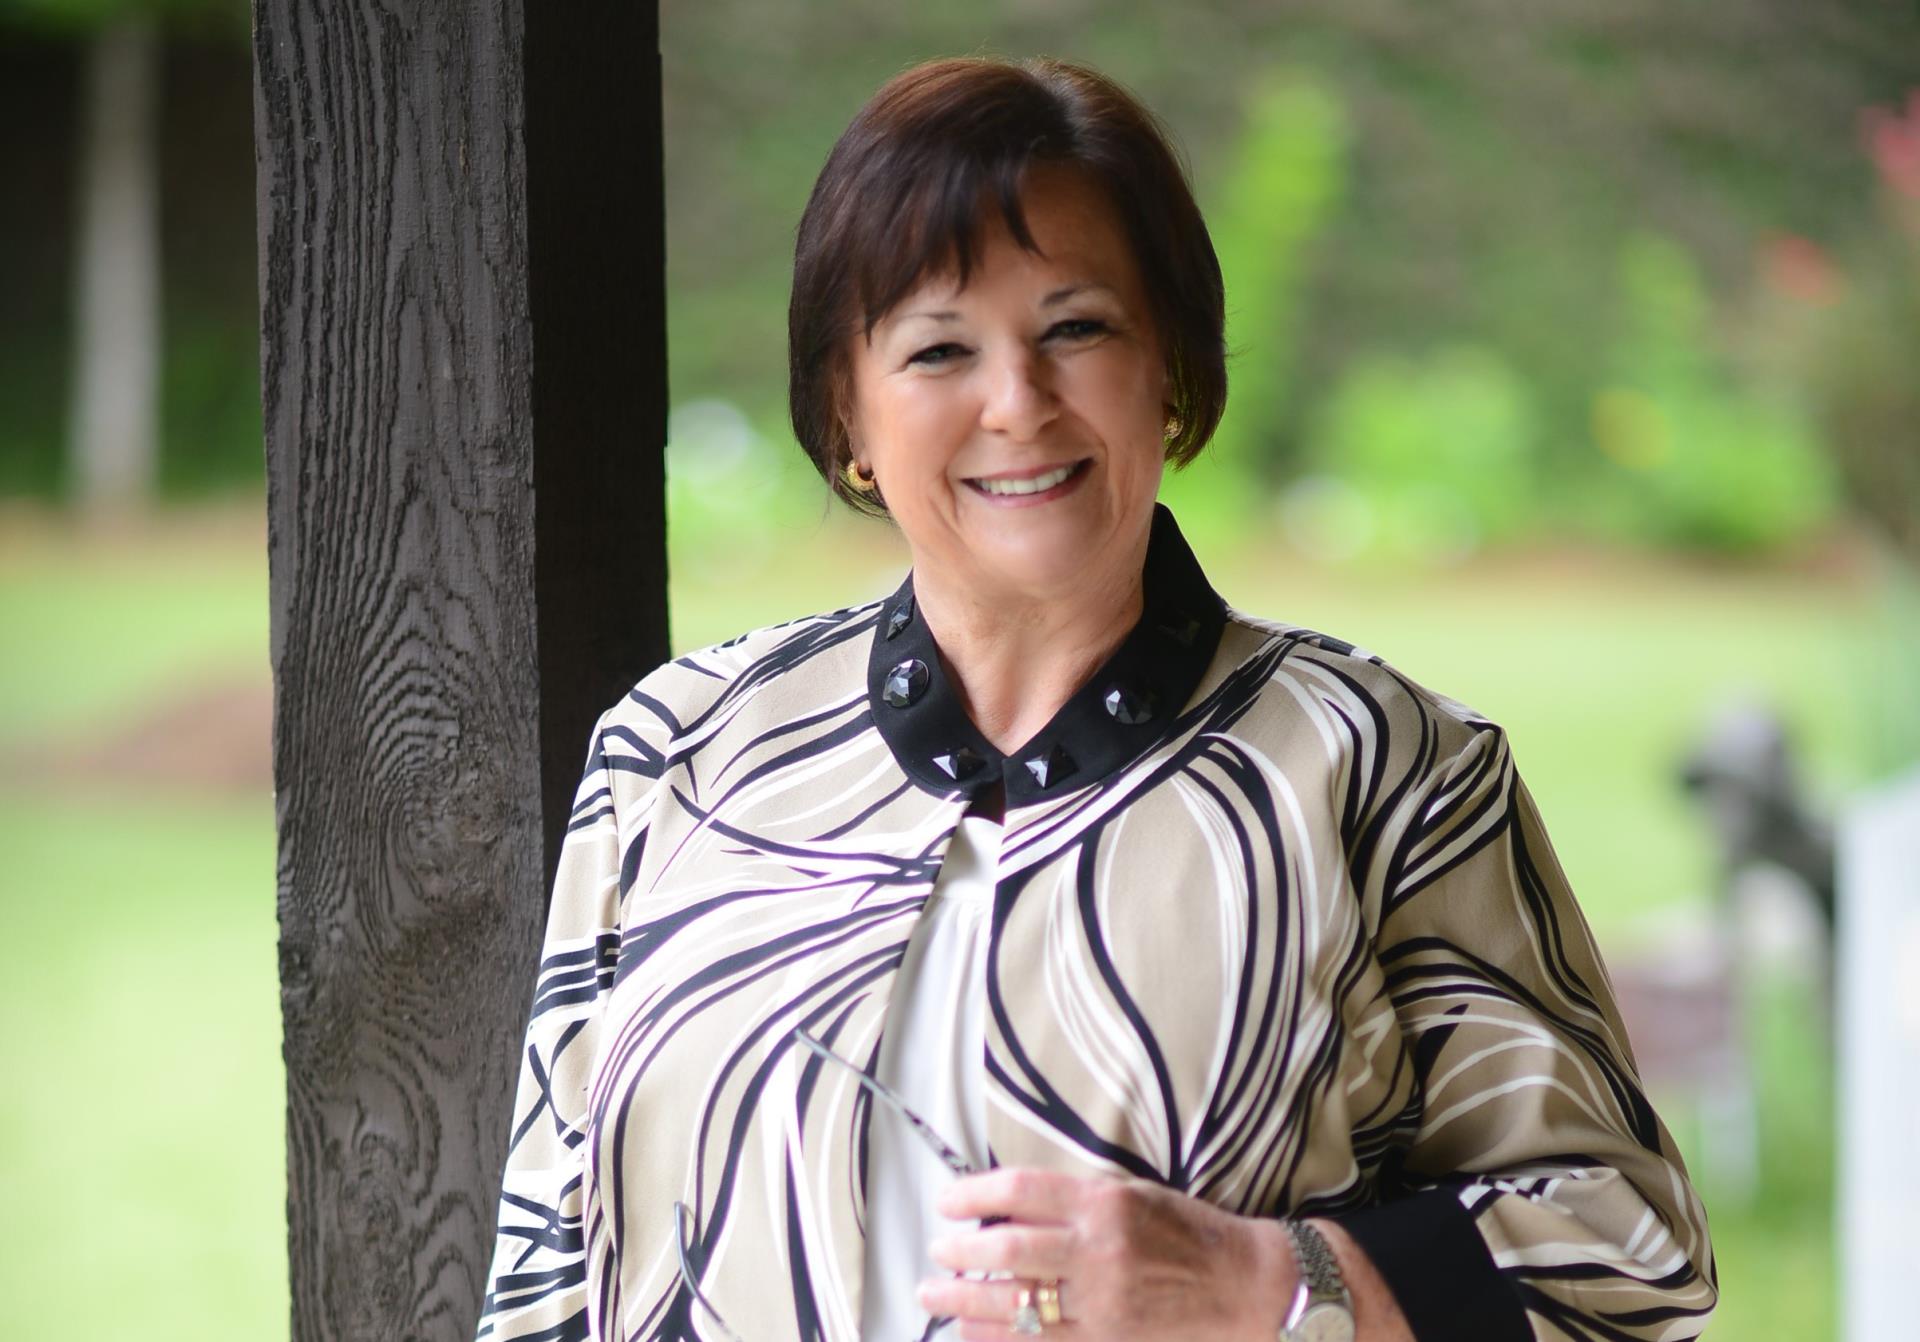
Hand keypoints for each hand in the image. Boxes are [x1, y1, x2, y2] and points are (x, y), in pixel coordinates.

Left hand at [916, 1167, 1297, 1340]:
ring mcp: (1103, 1302)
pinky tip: (972, 1333)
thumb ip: (1072, 1200)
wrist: (1244, 1285)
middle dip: (959, 1251)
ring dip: (964, 1301)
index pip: (1020, 1191)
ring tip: (935, 1294)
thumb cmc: (1186, 1231)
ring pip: (1014, 1304)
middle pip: (1007, 1250)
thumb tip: (1004, 1206)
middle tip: (936, 1250)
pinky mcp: (1107, 1341)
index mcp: (1104, 1202)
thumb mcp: (1132, 1193)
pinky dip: (997, 1339)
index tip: (947, 1200)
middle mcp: (1099, 1250)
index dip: (973, 1194)